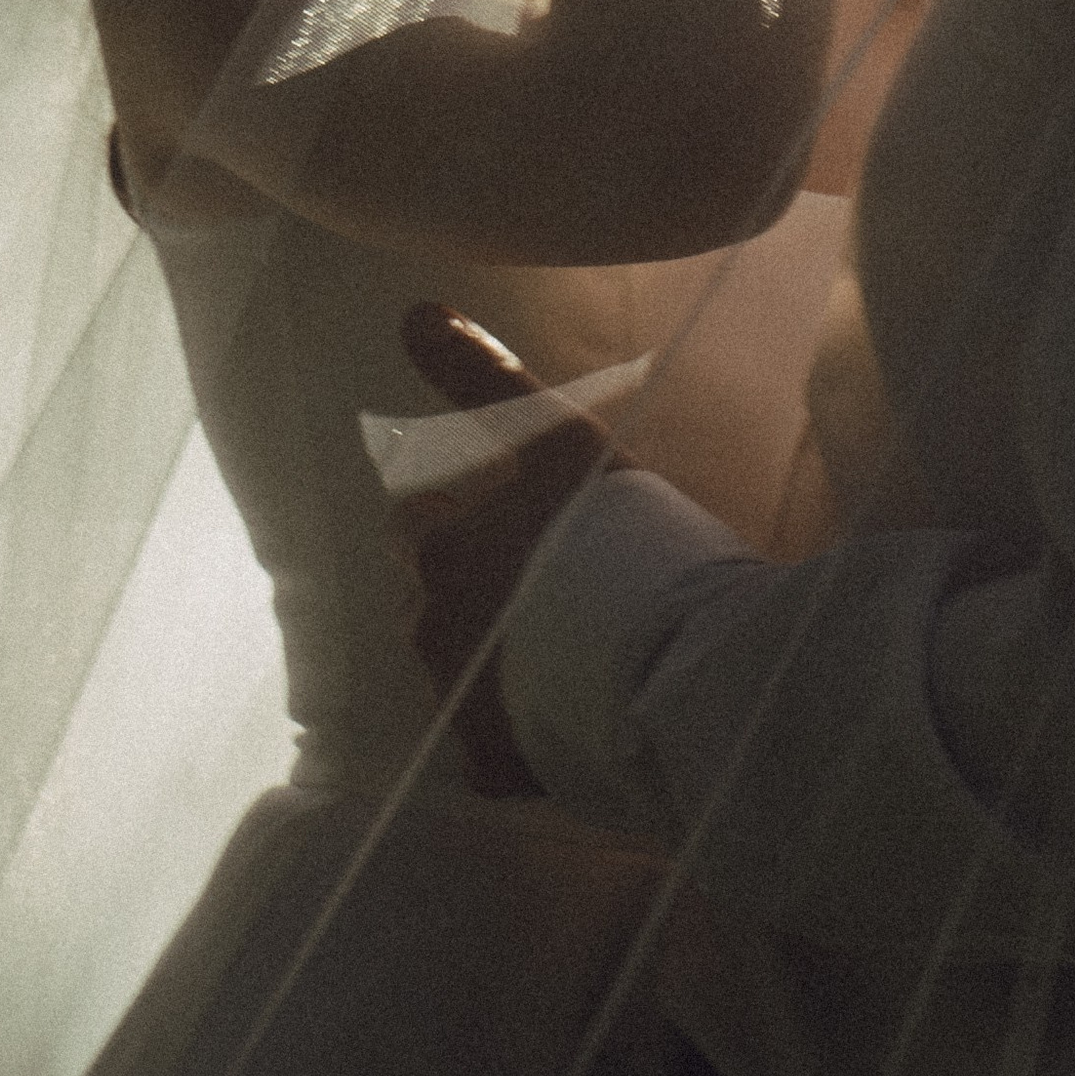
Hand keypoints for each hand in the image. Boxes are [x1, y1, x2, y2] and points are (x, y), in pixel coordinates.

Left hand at [395, 304, 623, 797]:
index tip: (522, 532)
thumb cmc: (614, 536)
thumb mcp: (559, 440)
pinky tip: (567, 731)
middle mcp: (429, 623)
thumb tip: (414, 311)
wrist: (661, 657)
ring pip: (460, 676)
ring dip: (499, 667)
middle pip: (434, 604)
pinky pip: (491, 755)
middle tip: (552, 596)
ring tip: (570, 661)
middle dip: (477, 599)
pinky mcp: (492, 764)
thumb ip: (483, 378)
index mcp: (438, 547)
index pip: (420, 526)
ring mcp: (457, 701)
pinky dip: (518, 745)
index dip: (466, 523)